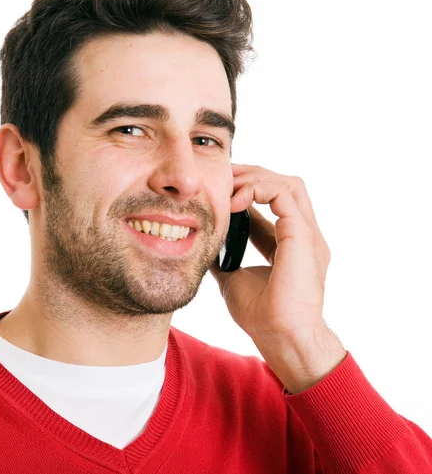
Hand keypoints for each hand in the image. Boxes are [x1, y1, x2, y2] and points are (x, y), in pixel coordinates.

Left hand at [209, 163, 345, 392]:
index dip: (247, 189)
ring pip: (289, 184)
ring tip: (228, 186)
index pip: (273, 202)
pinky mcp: (303, 237)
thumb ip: (226, 257)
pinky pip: (285, 195)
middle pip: (284, 186)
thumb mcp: (234, 278)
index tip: (221, 187)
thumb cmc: (262, 315)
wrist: (281, 338)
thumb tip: (206, 245)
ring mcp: (307, 235)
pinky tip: (236, 200)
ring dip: (256, 179)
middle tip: (222, 176)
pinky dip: (259, 190)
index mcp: (291, 242)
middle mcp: (303, 235)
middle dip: (252, 175)